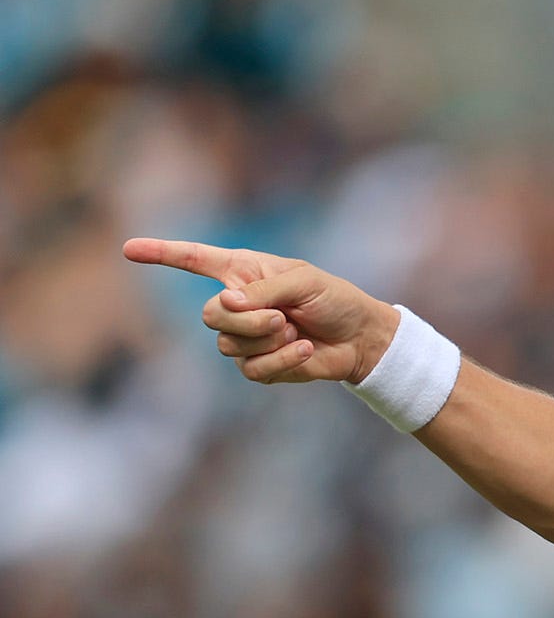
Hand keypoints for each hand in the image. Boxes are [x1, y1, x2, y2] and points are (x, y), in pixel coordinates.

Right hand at [122, 239, 398, 385]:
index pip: (194, 260)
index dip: (161, 254)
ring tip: (296, 331)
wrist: (360, 338)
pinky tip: (304, 350)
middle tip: (283, 317)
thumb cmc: (335, 299)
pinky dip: (281, 361)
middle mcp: (236, 302)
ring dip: (267, 341)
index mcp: (243, 271)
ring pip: (228, 345)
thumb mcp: (305, 282)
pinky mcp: (258, 365)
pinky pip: (251, 369)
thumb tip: (226, 305)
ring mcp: (244, 336)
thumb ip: (264, 290)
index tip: (128, 249)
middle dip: (247, 320)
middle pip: (209, 316)